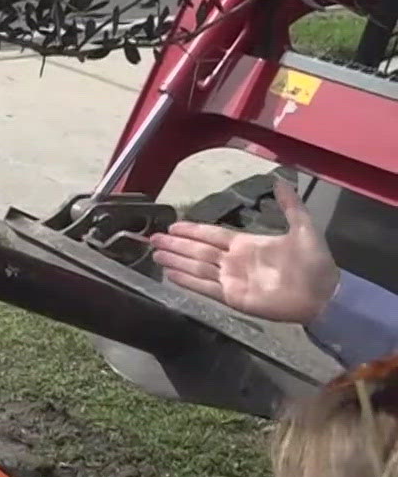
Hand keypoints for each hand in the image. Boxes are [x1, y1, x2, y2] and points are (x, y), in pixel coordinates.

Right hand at [149, 177, 338, 323]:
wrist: (323, 294)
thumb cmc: (314, 262)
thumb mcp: (303, 228)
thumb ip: (290, 205)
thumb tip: (280, 179)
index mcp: (246, 244)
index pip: (211, 235)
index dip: (192, 230)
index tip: (172, 225)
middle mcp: (234, 261)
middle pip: (197, 250)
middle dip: (175, 245)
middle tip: (153, 239)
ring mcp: (231, 280)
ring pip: (196, 267)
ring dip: (175, 261)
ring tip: (155, 255)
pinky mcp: (233, 297)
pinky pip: (204, 287)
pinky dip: (186, 281)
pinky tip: (170, 275)